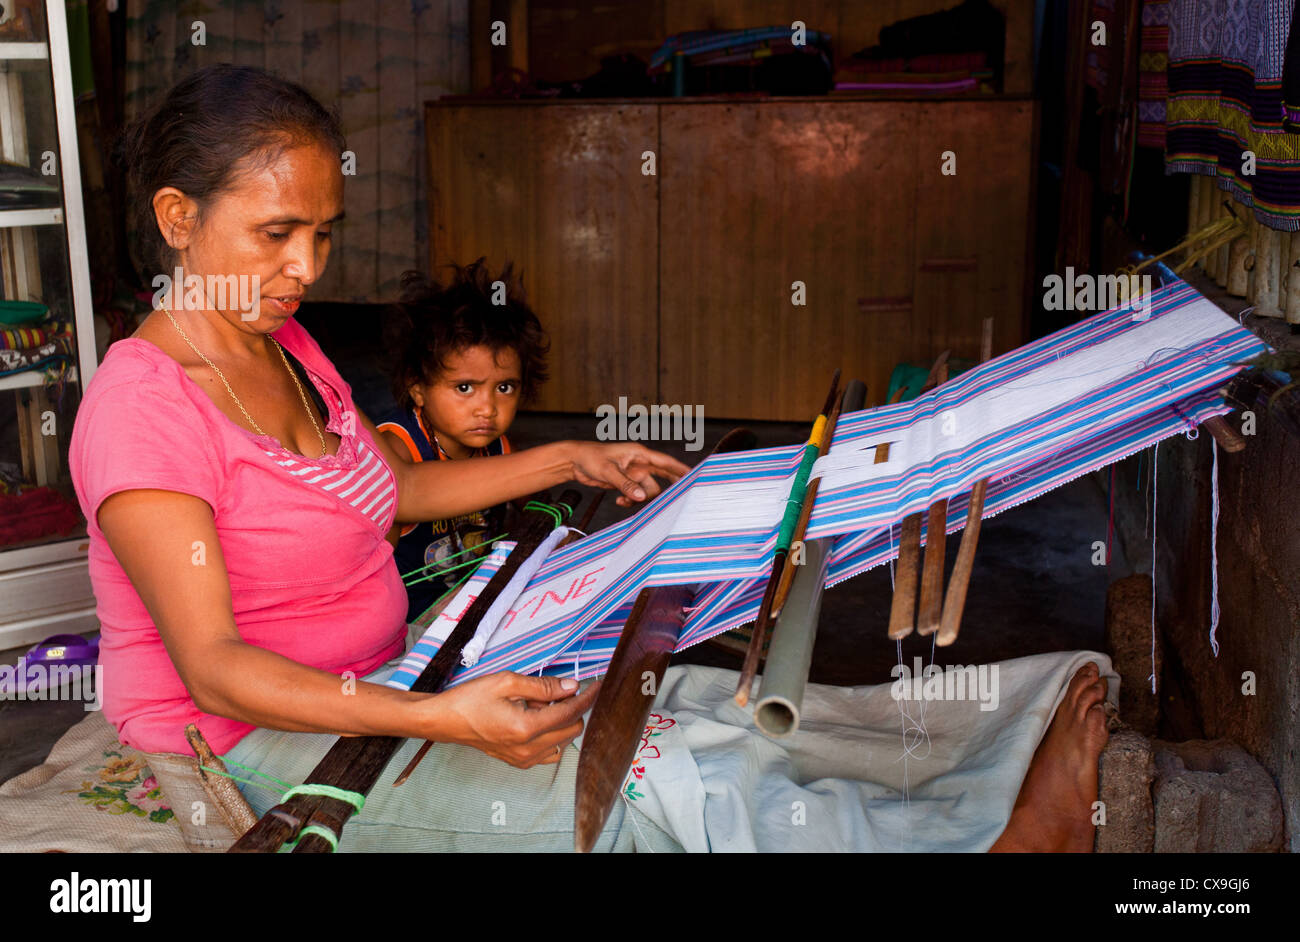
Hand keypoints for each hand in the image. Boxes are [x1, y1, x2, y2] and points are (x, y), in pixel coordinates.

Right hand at [427, 672, 601, 767]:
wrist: (446, 720)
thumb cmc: (471, 699)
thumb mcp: (508, 682)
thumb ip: (543, 685)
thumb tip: (571, 686)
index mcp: (526, 728)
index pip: (570, 713)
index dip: (587, 697)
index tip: (596, 686)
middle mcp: (528, 749)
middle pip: (572, 730)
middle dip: (571, 708)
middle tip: (553, 691)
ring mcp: (524, 759)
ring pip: (563, 742)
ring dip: (561, 723)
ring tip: (537, 706)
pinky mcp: (519, 762)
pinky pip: (549, 752)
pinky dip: (551, 735)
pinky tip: (534, 720)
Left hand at [568, 442, 690, 506]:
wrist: (574, 462)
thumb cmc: (590, 458)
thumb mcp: (608, 471)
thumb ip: (625, 484)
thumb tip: (641, 497)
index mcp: (639, 454)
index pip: (665, 462)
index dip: (681, 469)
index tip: (695, 475)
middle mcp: (639, 463)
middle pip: (663, 476)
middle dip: (670, 487)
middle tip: (680, 498)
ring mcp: (633, 474)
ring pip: (647, 490)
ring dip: (640, 499)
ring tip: (625, 501)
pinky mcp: (625, 482)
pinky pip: (635, 495)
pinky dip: (630, 500)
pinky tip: (619, 502)